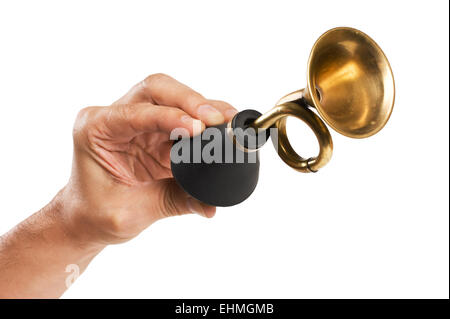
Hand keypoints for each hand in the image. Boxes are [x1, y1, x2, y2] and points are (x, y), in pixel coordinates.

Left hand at [61, 74, 237, 245]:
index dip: (171, 117)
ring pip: (174, 97)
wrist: (89, 218)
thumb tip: (211, 204)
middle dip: (190, 100)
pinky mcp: (157, 131)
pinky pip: (185, 117)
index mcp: (97, 129)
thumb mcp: (132, 211)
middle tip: (216, 118)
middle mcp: (116, 117)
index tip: (198, 128)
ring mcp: (139, 121)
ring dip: (203, 107)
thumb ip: (174, 202)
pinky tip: (223, 126)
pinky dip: (205, 120)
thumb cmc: (98, 212)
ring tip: (228, 120)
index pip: (139, 112)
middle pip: (157, 90)